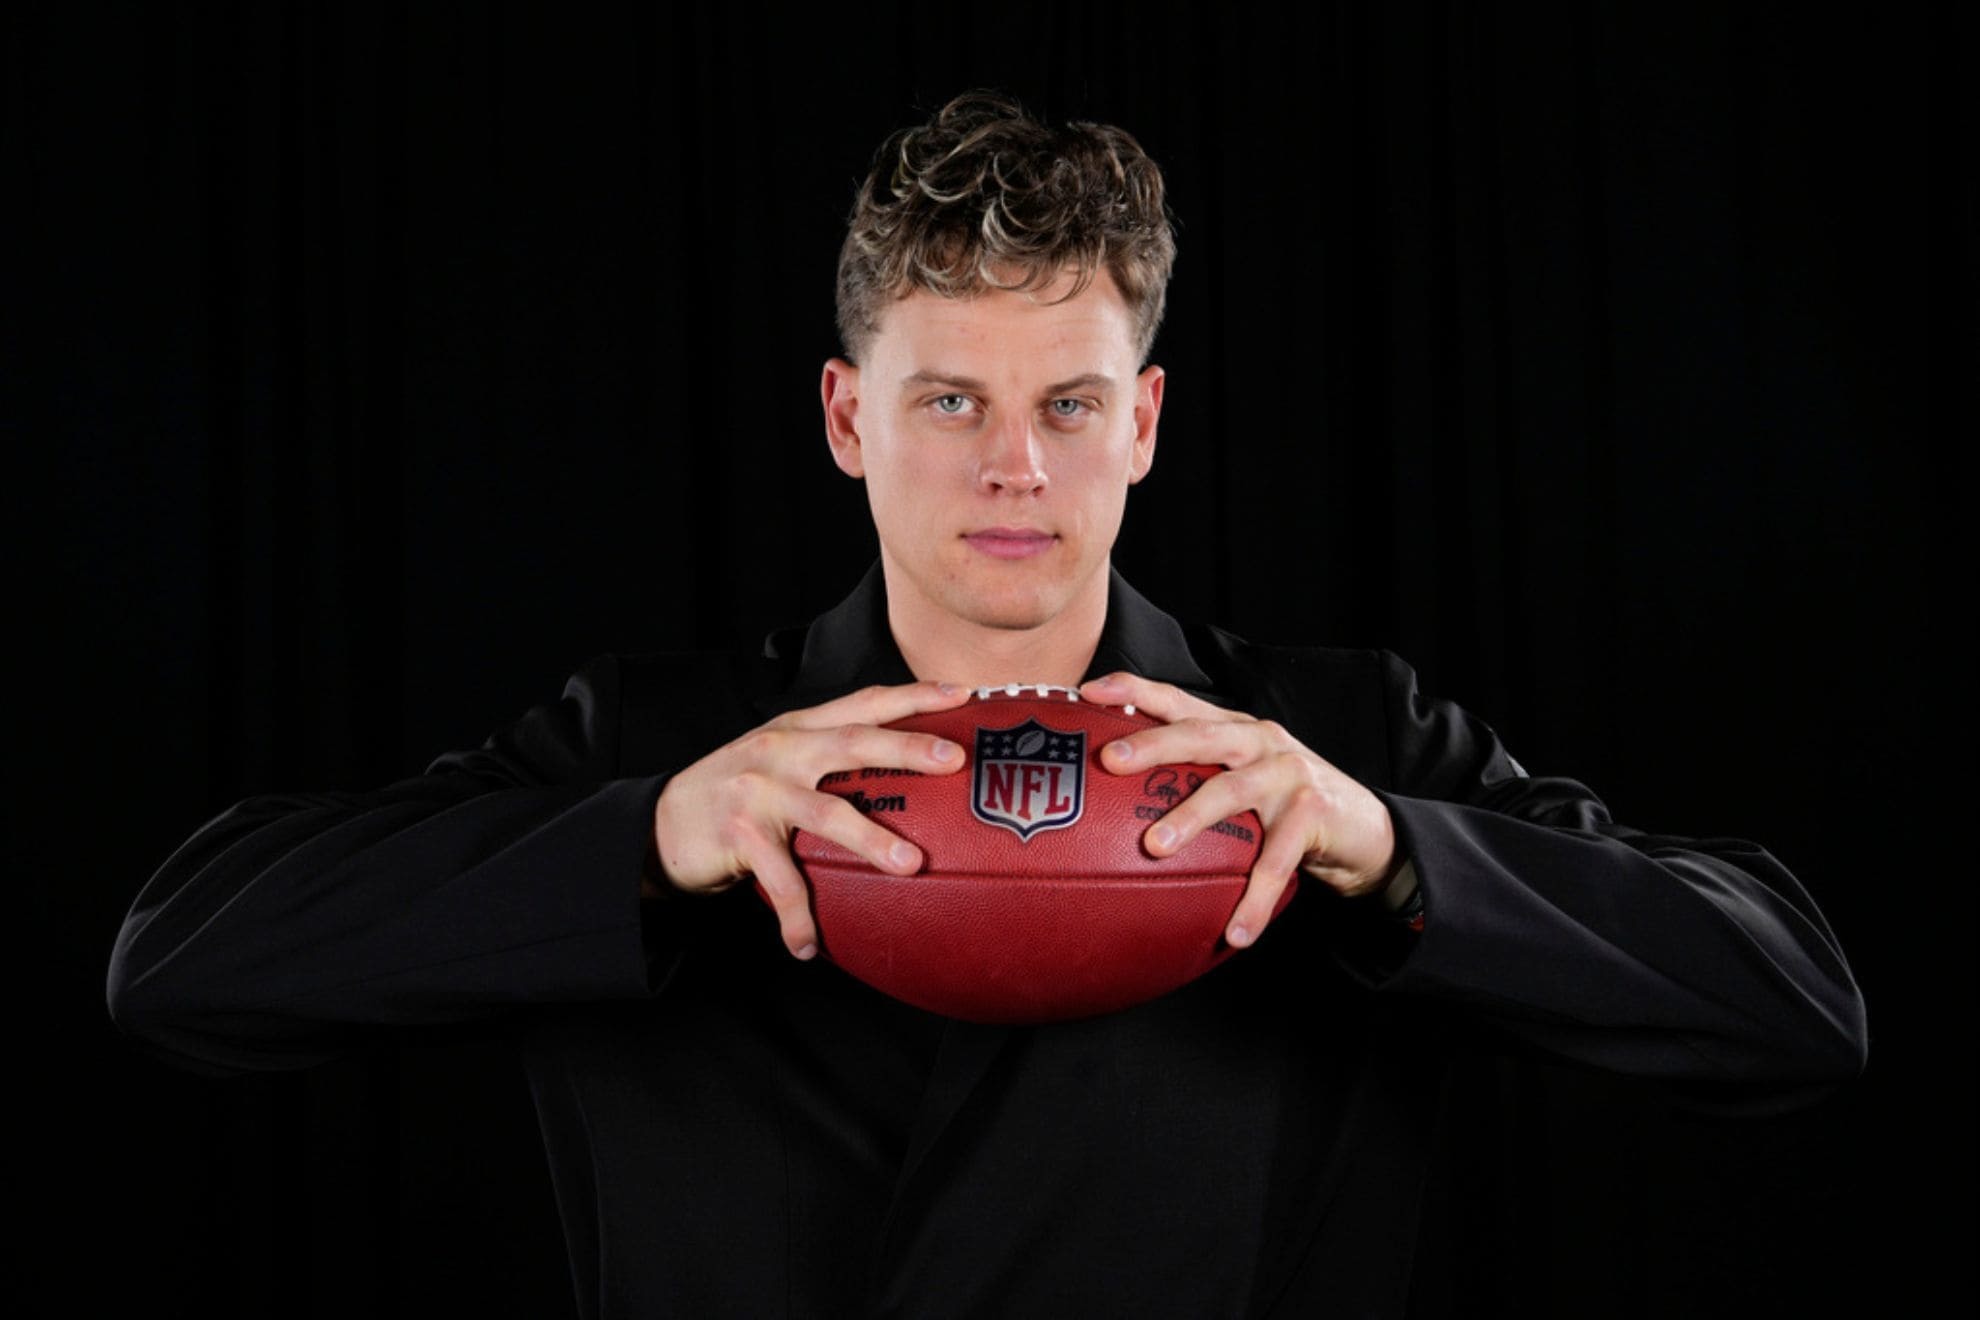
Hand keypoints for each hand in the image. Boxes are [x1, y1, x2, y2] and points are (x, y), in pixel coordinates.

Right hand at [651, 681, 971, 958]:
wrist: (662, 822)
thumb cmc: (739, 793)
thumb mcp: (782, 758)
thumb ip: (830, 756)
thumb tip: (907, 773)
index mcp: (800, 729)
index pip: (864, 703)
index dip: (912, 696)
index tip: (961, 693)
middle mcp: (782, 751)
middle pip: (853, 742)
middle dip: (905, 748)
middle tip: (953, 759)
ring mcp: (759, 791)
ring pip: (824, 812)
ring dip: (870, 839)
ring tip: (910, 865)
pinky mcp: (739, 835)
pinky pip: (779, 881)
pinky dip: (796, 916)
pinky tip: (809, 945)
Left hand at [1078, 672, 1400, 947]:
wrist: (1368, 830)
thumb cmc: (1284, 807)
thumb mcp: (1240, 783)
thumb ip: (1192, 783)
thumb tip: (1111, 811)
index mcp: (1234, 729)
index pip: (1179, 701)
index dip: (1135, 690)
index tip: (1089, 693)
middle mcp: (1260, 742)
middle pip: (1200, 734)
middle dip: (1153, 743)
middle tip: (1109, 759)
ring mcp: (1289, 775)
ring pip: (1232, 792)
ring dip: (1191, 817)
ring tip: (1153, 847)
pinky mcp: (1314, 814)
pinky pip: (1275, 862)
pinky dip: (1253, 899)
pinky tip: (1234, 933)